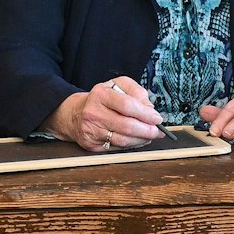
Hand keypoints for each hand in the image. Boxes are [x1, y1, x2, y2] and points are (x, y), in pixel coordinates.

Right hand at [48, 77, 163, 151]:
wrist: (75, 114)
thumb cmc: (102, 99)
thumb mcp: (118, 86)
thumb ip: (136, 93)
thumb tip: (150, 110)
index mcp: (100, 94)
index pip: (127, 105)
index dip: (145, 114)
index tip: (157, 118)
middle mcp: (93, 112)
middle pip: (126, 126)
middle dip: (147, 130)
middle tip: (158, 131)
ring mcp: (91, 130)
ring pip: (122, 140)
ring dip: (141, 140)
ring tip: (150, 136)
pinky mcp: (91, 144)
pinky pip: (116, 148)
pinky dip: (131, 145)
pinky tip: (137, 140)